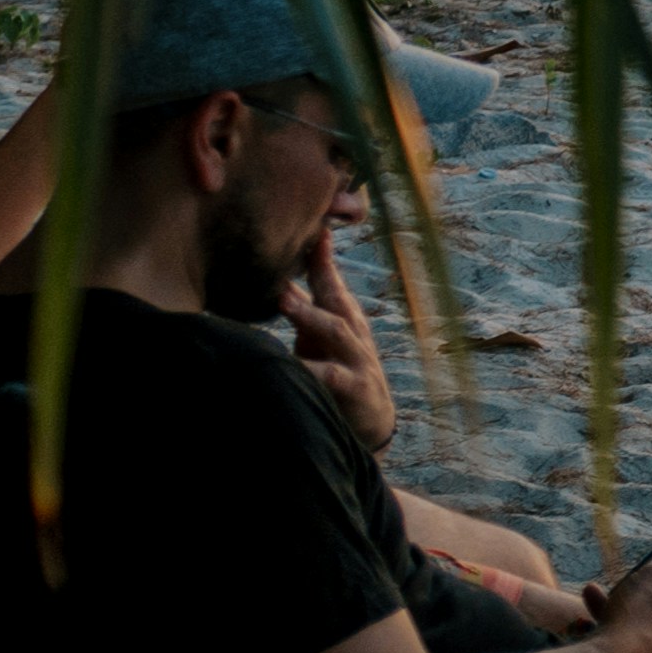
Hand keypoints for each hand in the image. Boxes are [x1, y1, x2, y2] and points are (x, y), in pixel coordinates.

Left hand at [276, 251, 400, 457]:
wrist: (372, 424)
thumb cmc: (339, 377)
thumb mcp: (322, 344)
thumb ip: (306, 317)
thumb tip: (279, 287)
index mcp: (345, 321)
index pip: (331, 284)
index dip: (322, 258)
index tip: (313, 228)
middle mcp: (355, 334)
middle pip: (337, 298)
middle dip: (319, 274)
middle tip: (296, 250)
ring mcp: (358, 360)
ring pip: (336, 330)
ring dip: (309, 314)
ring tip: (284, 300)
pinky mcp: (356, 388)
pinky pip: (332, 377)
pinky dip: (311, 369)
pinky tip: (293, 364)